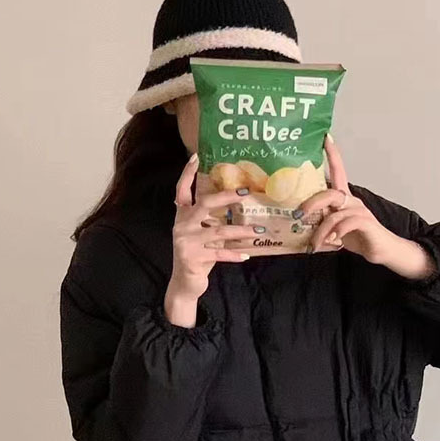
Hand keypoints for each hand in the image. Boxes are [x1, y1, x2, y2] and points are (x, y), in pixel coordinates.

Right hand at [164, 153, 259, 322]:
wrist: (184, 283)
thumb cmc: (197, 255)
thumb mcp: (200, 235)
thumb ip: (209, 220)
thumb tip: (234, 204)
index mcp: (182, 217)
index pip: (181, 191)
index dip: (187, 174)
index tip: (195, 157)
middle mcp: (181, 226)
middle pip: (204, 204)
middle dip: (226, 197)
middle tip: (245, 192)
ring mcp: (186, 242)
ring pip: (219, 232)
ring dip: (241, 231)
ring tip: (258, 230)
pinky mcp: (193, 258)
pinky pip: (219, 254)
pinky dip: (234, 255)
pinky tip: (247, 255)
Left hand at [300, 136, 436, 280]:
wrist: (382, 251)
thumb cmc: (357, 237)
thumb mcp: (334, 228)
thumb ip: (320, 220)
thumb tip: (298, 221)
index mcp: (345, 199)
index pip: (339, 172)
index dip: (333, 155)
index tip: (325, 138)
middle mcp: (352, 201)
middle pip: (330, 193)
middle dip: (311, 204)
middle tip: (298, 216)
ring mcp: (360, 211)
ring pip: (335, 215)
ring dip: (321, 232)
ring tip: (314, 245)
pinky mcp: (367, 224)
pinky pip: (347, 223)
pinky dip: (337, 233)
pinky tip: (333, 242)